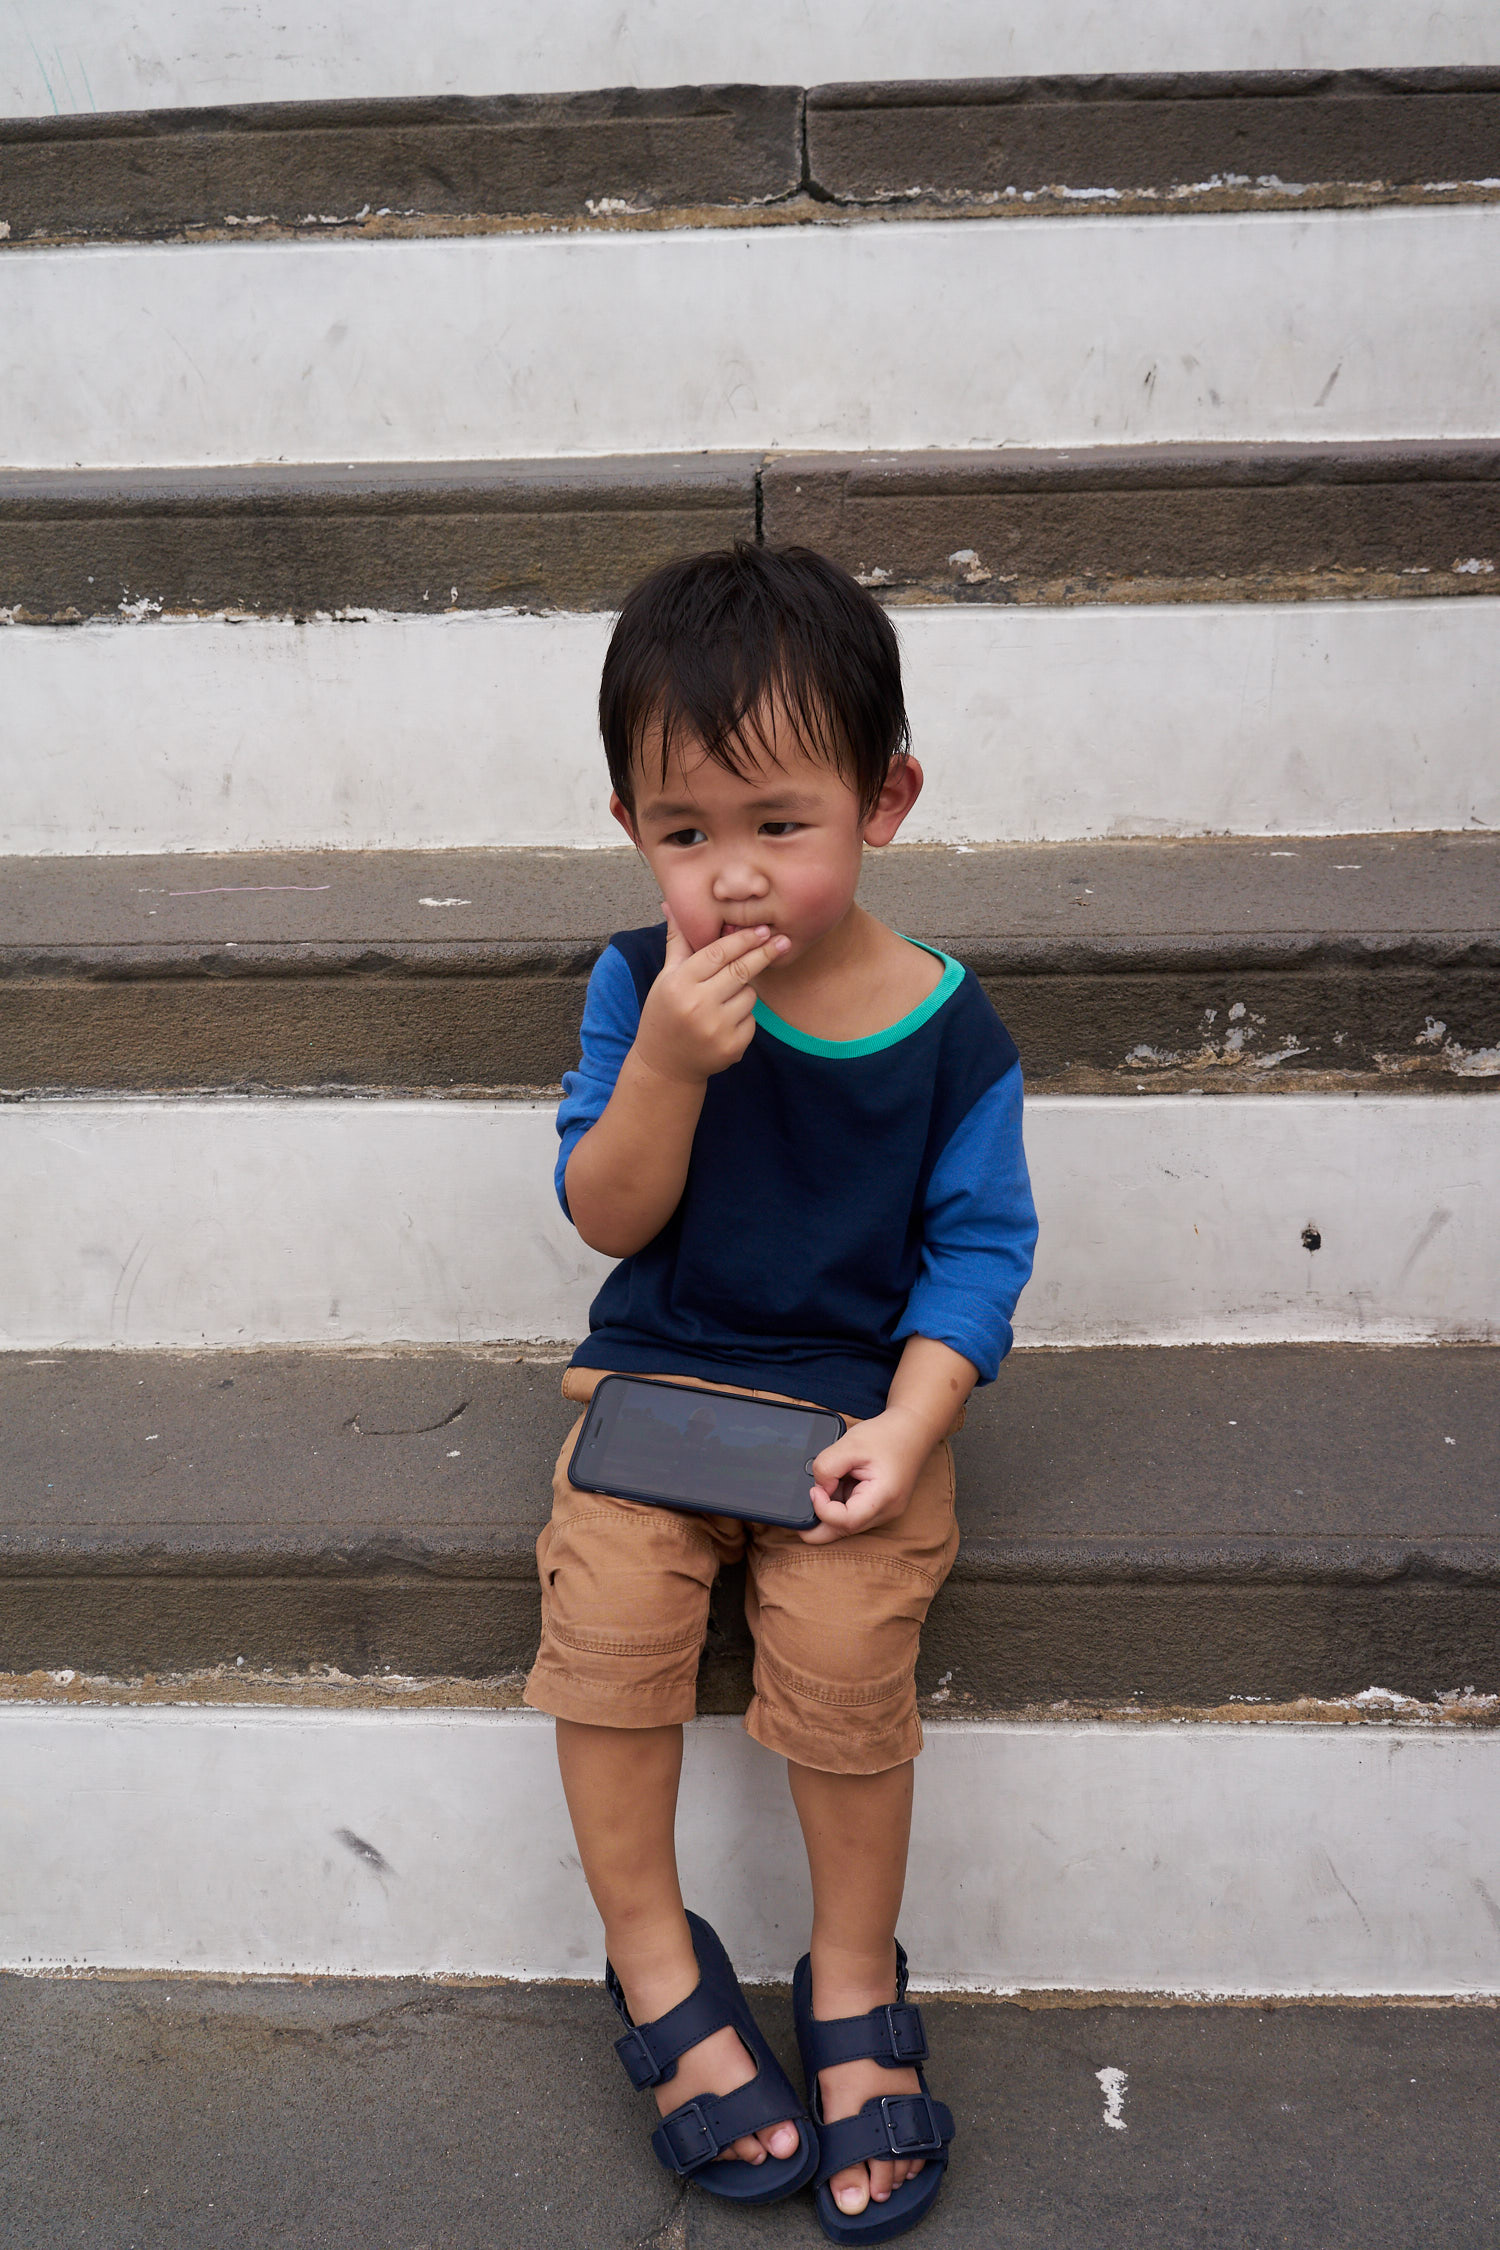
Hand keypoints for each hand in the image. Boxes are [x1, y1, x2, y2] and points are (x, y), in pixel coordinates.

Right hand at [632, 913, 789, 1085]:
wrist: (665, 1065)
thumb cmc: (665, 1013)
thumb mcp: (666, 977)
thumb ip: (677, 942)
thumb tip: (672, 904)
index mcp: (679, 984)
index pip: (718, 953)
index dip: (743, 939)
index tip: (763, 929)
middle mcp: (698, 1005)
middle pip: (741, 971)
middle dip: (764, 953)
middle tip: (783, 940)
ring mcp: (716, 1029)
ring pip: (749, 995)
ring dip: (744, 991)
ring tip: (722, 1000)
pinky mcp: (732, 1047)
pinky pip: (752, 1020)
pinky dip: (744, 1017)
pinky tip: (724, 1023)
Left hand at [799, 1407, 933, 1544]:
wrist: (913, 1430)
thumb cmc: (887, 1435)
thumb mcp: (851, 1443)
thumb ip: (827, 1466)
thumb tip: (817, 1487)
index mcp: (883, 1497)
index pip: (846, 1521)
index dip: (822, 1510)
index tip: (814, 1489)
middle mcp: (886, 1511)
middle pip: (845, 1530)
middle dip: (819, 1524)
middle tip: (798, 1516)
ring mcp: (885, 1512)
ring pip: (848, 1524)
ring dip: (831, 1510)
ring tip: (831, 1482)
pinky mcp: (880, 1507)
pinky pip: (854, 1513)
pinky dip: (841, 1503)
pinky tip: (840, 1484)